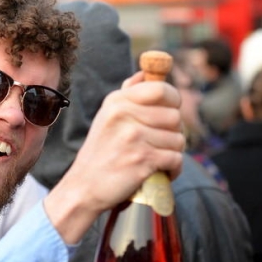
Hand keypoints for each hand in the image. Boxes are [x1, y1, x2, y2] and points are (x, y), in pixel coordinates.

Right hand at [45, 72, 184, 243]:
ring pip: (178, 139)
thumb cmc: (100, 152)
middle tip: (158, 144)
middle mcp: (124, 115)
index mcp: (117, 101)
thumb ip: (127, 94)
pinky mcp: (142, 160)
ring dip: (172, 153)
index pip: (162, 89)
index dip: (172, 102)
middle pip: (175, 116)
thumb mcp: (106, 117)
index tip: (167, 113)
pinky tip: (161, 172)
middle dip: (173, 132)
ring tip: (156, 159)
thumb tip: (146, 73)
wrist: (83, 188)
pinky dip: (173, 169)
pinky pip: (176, 159)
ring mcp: (133, 137)